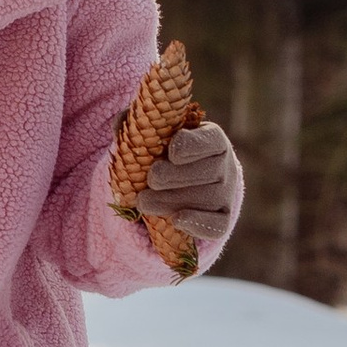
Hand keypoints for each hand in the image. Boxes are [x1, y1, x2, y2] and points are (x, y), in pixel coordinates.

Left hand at [135, 121, 237, 246]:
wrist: (180, 185)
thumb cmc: (165, 153)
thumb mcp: (153, 135)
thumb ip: (137, 125)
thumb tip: (120, 122)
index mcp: (211, 139)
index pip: (211, 140)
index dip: (194, 145)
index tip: (172, 151)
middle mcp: (225, 166)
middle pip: (209, 171)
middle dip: (176, 176)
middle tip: (151, 179)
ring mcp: (225, 194)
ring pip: (208, 199)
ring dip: (174, 201)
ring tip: (143, 203)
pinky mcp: (223, 219)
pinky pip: (217, 225)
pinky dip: (199, 224)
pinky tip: (177, 220)